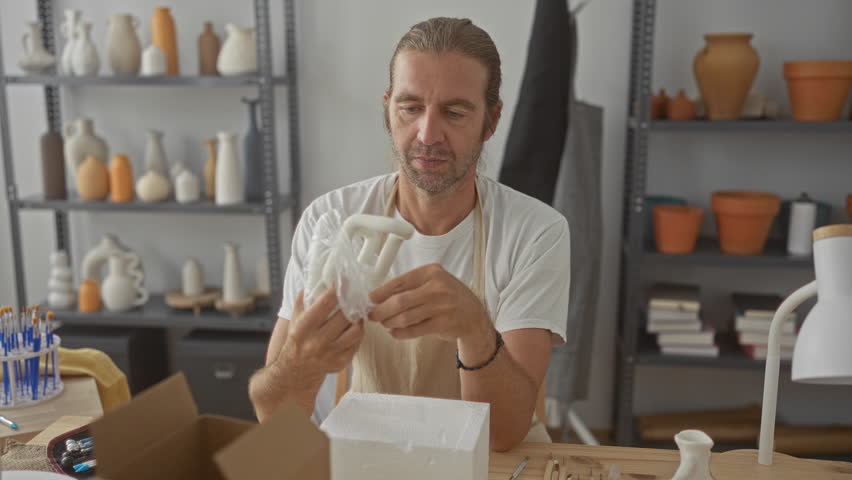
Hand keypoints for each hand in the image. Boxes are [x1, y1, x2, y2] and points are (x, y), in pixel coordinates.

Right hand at [272, 289, 364, 391]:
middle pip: (344, 317)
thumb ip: (302, 301)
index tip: (344, 281)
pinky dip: (359, 333)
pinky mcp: (341, 362)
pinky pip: (357, 343)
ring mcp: (330, 354)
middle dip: (352, 304)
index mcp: (303, 328)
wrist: (296, 371)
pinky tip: (355, 327)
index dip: (337, 290)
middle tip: (355, 296)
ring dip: (358, 320)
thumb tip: (313, 282)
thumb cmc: (297, 340)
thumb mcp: (294, 320)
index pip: (325, 304)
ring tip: (356, 313)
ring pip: (355, 331)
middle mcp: (316, 342)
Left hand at [368, 264, 490, 341]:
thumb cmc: (448, 297)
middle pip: (400, 301)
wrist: (473, 315)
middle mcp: (437, 287)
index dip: (381, 292)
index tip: (370, 300)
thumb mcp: (433, 283)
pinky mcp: (443, 324)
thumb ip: (410, 287)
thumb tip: (378, 296)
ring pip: (405, 317)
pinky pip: (414, 330)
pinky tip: (395, 332)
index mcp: (431, 272)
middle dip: (382, 310)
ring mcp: (441, 306)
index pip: (400, 281)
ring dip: (390, 322)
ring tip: (385, 323)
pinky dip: (401, 333)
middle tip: (372, 315)